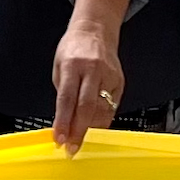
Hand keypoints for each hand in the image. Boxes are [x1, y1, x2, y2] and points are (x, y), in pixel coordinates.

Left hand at [50, 0, 130, 155]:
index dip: (63, 122)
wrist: (95, 30)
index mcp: (72, 65)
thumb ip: (62, 93)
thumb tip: (63, 122)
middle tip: (71, 148)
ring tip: (80, 140)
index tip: (59, 139)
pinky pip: (111, 107)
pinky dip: (101, 120)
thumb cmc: (73, 48)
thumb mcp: (59, 67)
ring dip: (90, 129)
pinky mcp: (120, 82)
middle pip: (86, 108)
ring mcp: (109, 76)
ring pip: (101, 110)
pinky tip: (94, 126)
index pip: (66, 99)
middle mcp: (92, 70)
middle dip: (78, 132)